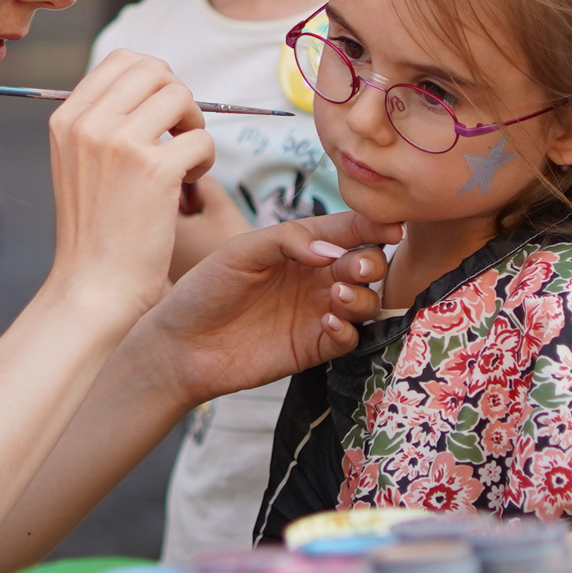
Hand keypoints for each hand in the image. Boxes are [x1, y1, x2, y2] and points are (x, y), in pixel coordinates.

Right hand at [44, 50, 214, 322]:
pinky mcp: (154, 169)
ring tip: (183, 163)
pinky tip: (185, 186)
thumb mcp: (77, 164)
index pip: (122, 60)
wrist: (94, 287)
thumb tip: (152, 85)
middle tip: (178, 136)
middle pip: (156, 70)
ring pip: (182, 97)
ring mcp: (120, 143)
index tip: (160, 114)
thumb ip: (103, 122)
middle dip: (178, 99)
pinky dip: (205, 161)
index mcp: (67, 117)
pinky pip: (201, 139)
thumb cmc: (95, 232)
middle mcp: (89, 123)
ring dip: (194, 127)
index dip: (154, 80)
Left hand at [139, 213, 403, 406]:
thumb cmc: (205, 289)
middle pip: (365, 264)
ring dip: (363, 296)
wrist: (180, 345)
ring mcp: (316, 312)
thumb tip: (333, 250)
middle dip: (371, 262)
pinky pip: (349, 338)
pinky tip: (326, 322)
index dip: (371, 225)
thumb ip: (286, 240)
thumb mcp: (240, 251)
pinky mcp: (313, 347)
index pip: (346, 229)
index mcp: (300, 246)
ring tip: (337, 296)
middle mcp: (314, 277)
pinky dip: (348, 329)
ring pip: (366, 301)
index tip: (391, 228)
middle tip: (358, 267)